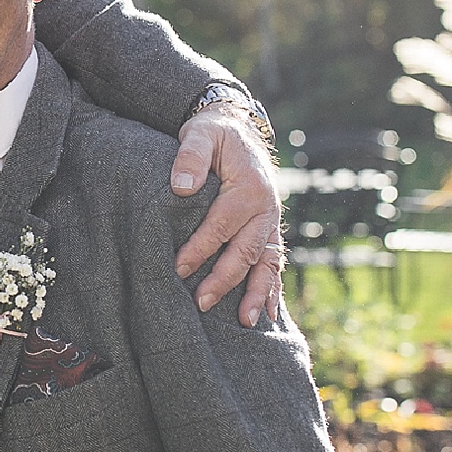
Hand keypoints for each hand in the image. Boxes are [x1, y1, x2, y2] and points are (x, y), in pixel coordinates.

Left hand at [170, 103, 285, 327]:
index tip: (177, 268)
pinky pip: (274, 262)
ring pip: (266, 263)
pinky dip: (272, 288)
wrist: (238, 128)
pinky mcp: (269, 230)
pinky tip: (268, 314)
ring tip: (246, 323)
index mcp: (249, 188)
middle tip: (201, 303)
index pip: (221, 225)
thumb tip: (181, 187)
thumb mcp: (201, 134)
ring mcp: (270, 222)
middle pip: (245, 250)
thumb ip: (191, 156)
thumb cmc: (214, 135)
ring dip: (257, 293)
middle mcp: (265, 209)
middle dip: (224, 280)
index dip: (200, 248)